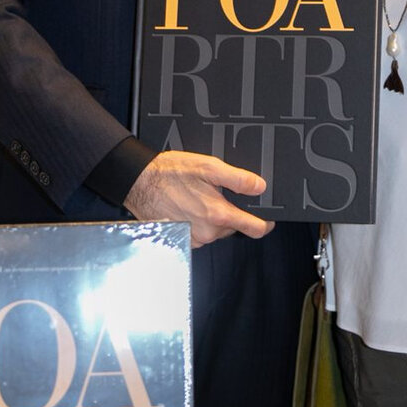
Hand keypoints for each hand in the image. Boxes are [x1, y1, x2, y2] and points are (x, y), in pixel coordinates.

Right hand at [123, 151, 274, 246]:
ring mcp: (194, 238)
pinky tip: (189, 206)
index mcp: (218, 215)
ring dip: (214, 217)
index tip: (267, 217)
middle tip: (219, 194)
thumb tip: (260, 187)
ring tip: (199, 197)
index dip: (265, 222)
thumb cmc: (170, 173)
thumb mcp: (209, 167)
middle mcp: (207, 232)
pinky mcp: (182, 240)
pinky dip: (199, 221)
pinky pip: (201, 233)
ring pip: (217, 230)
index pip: (255, 229)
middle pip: (234, 228)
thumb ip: (238, 179)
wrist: (139, 181)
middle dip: (232, 213)